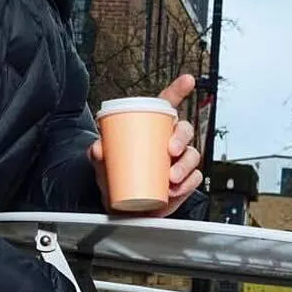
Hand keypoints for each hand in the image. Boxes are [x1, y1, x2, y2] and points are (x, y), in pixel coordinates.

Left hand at [89, 73, 203, 218]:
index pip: (168, 105)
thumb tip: (98, 148)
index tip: (188, 80)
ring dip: (185, 165)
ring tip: (170, 178)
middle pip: (185, 130)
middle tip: (170, 150)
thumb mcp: (103, 166)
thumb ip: (97, 154)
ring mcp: (179, 162)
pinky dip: (187, 184)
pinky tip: (175, 190)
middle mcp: (169, 142)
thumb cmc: (116, 182)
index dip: (179, 90)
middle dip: (182, 137)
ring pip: (193, 155)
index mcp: (152, 129)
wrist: (125, 211)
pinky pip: (194, 178)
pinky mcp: (185, 182)